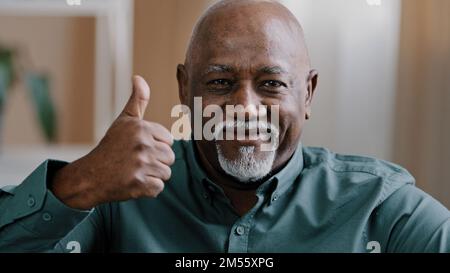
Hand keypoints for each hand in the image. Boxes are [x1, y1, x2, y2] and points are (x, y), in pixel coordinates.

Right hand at [51, 76, 174, 209]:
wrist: (90, 176)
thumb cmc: (111, 147)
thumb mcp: (124, 121)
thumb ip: (137, 101)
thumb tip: (139, 78)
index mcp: (141, 128)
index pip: (169, 140)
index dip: (156, 145)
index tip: (139, 147)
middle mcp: (142, 144)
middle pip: (170, 157)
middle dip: (156, 161)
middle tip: (136, 161)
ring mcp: (141, 165)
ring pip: (166, 173)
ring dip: (153, 175)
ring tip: (135, 171)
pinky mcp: (139, 184)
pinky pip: (158, 188)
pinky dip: (148, 189)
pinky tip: (134, 183)